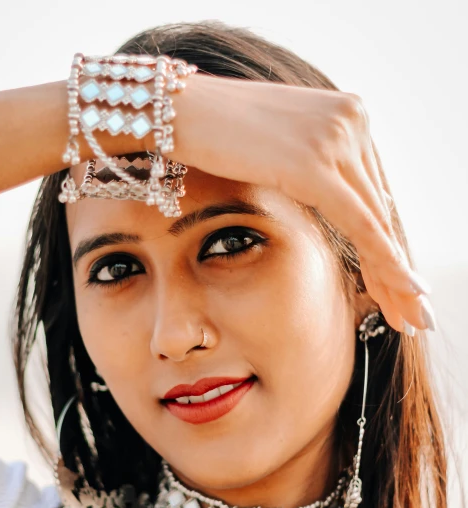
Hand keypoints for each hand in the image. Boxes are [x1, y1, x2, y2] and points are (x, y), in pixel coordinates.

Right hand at [174, 73, 433, 332]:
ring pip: (377, 221)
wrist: (173, 109)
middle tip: (416, 312)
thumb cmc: (212, 134)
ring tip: (411, 316)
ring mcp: (335, 137)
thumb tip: (325, 199)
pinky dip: (384, 261)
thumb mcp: (273, 149)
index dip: (386, 242)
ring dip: (396, 275)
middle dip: (397, 267)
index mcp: (344, 114)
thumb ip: (307, 167)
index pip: (373, 193)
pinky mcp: (314, 162)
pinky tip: (400, 290)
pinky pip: (359, 222)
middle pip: (382, 209)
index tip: (398, 284)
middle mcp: (350, 120)